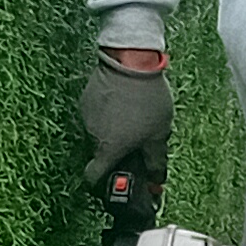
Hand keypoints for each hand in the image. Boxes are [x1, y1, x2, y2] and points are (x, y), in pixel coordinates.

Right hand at [82, 49, 171, 190]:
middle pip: (101, 153)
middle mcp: (92, 136)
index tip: (111, 183)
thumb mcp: (159, 135)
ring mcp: (87, 116)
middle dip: (117, 151)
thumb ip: (156, 162)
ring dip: (113, 131)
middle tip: (136, 141)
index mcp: (108, 149)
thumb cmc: (147, 99)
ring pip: (99, 133)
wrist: (131, 61)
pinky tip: (123, 103)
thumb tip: (156, 183)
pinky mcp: (86, 99)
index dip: (101, 185)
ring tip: (133, 116)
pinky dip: (107, 114)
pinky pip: (96, 115)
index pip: (93, 178)